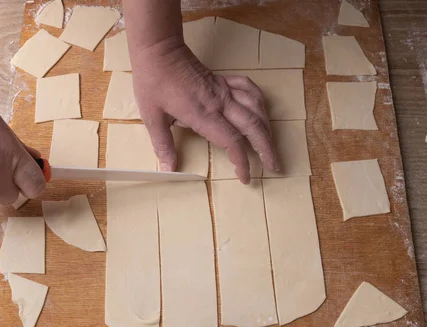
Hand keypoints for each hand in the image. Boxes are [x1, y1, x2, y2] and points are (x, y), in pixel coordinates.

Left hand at [130, 37, 277, 182]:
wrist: (158, 50)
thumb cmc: (153, 81)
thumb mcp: (152, 117)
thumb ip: (163, 144)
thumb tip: (168, 169)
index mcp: (203, 114)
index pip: (231, 142)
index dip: (242, 162)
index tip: (245, 177)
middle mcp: (219, 102)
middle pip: (253, 127)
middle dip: (267, 148)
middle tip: (274, 165)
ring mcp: (223, 89)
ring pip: (256, 108)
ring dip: (267, 128)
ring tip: (270, 144)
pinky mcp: (222, 80)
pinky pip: (249, 89)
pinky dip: (259, 101)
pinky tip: (260, 110)